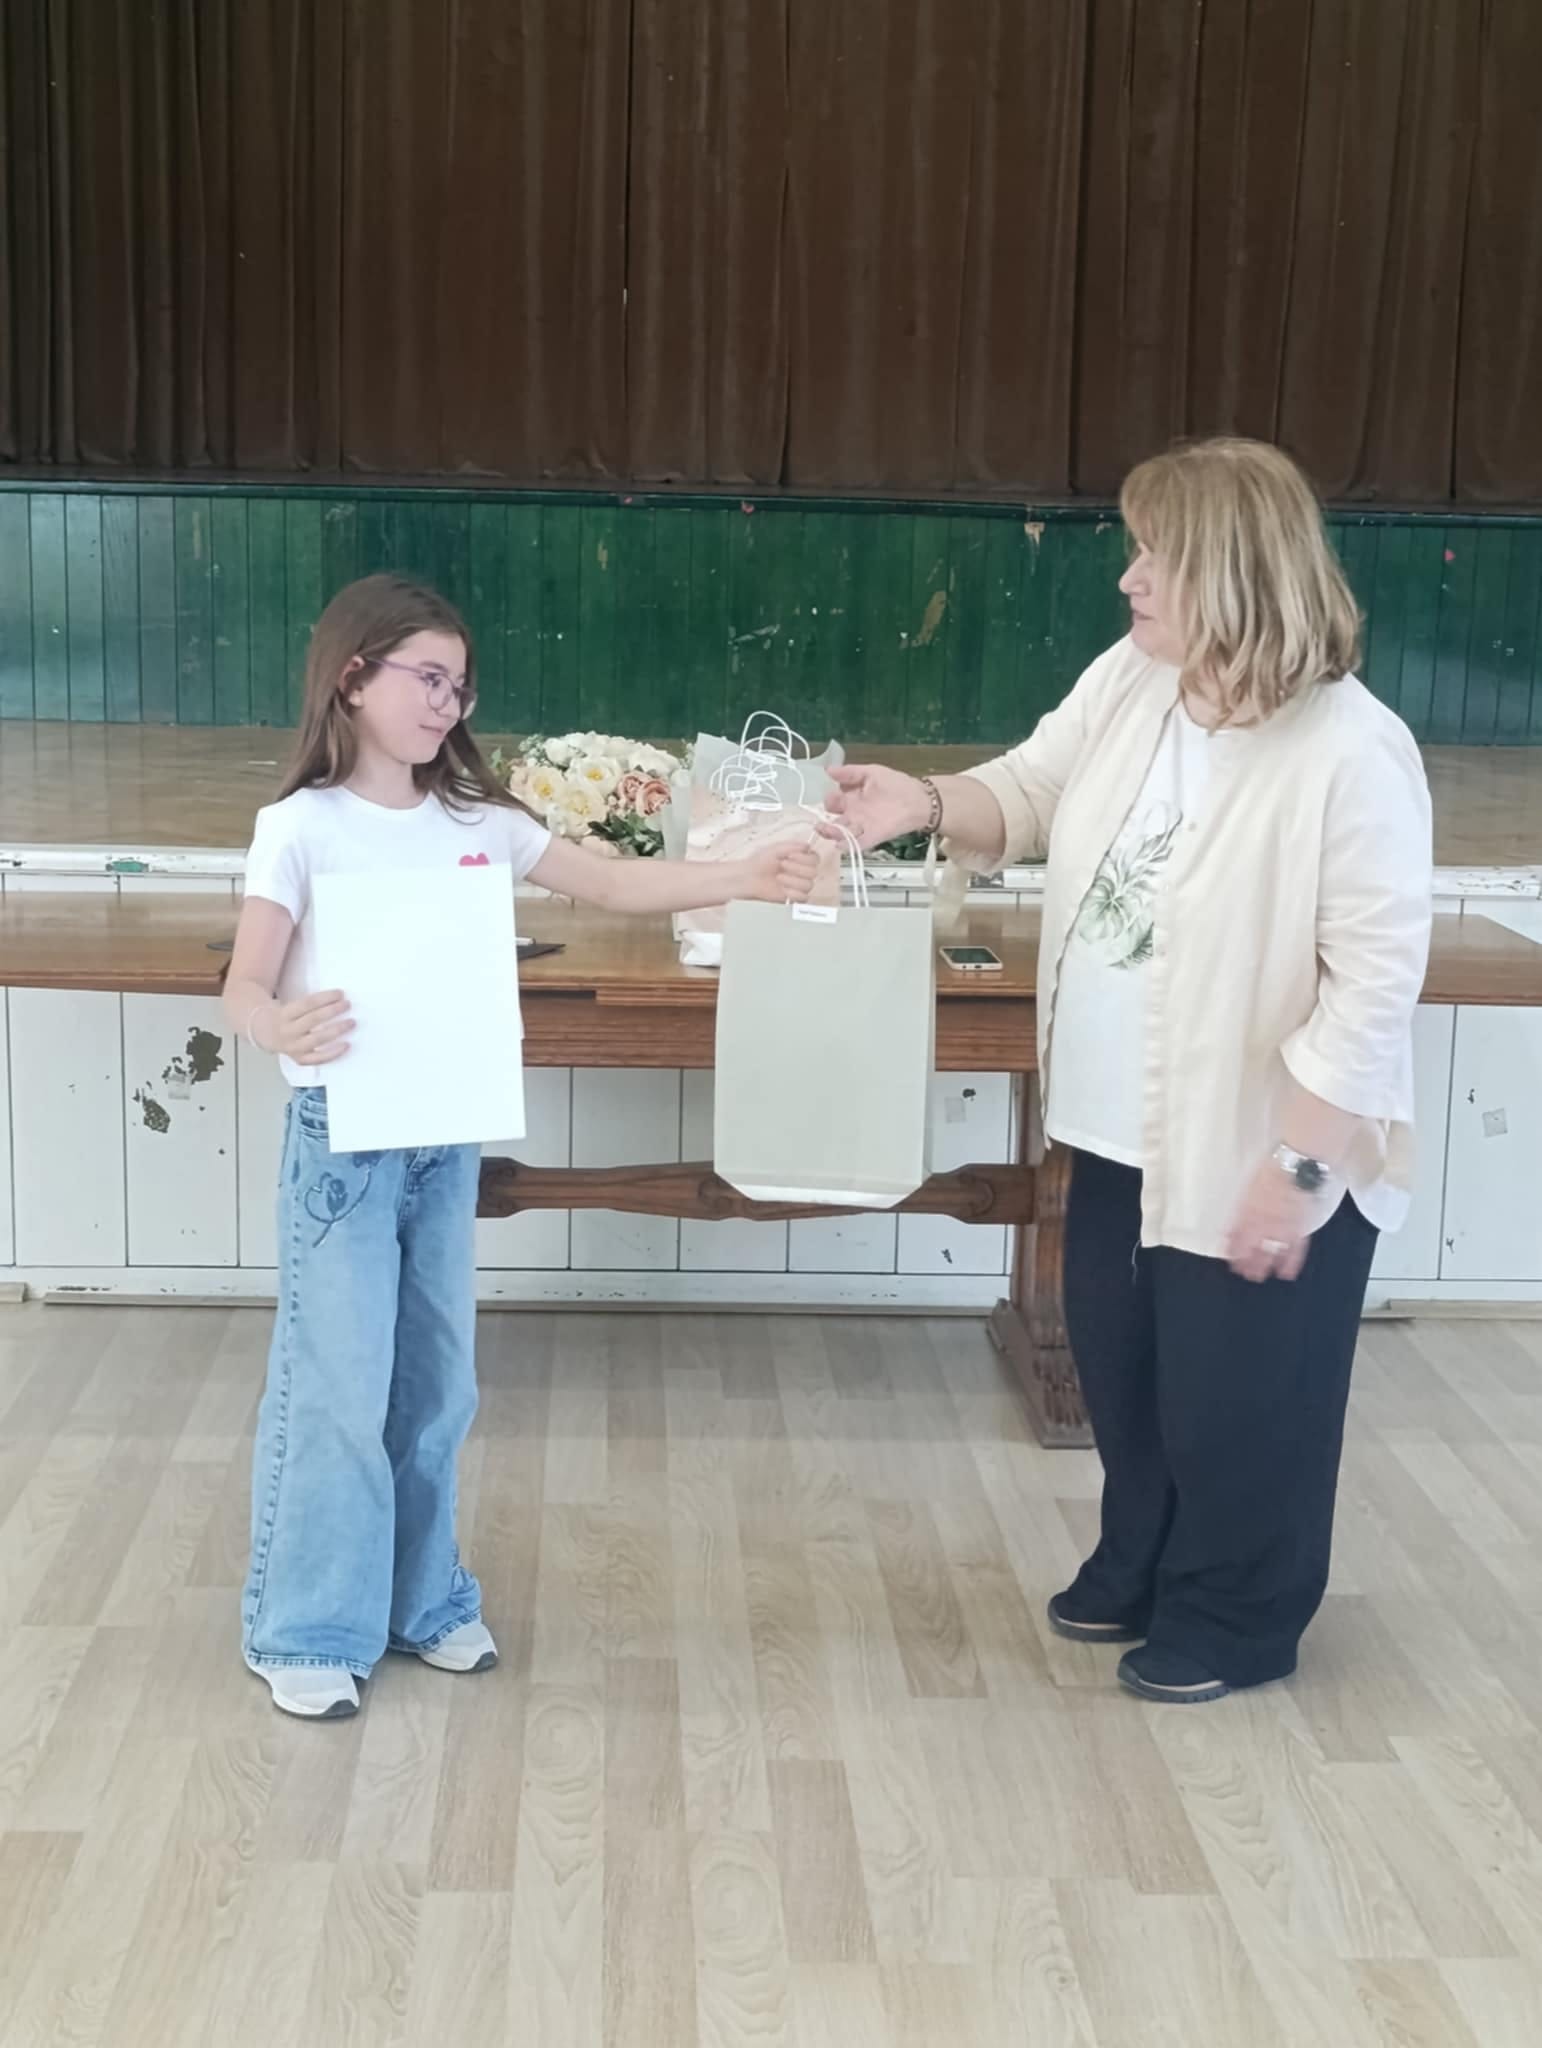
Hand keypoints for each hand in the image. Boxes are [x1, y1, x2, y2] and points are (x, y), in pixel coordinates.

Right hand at [254, 990, 353, 1065]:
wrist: (266, 1034)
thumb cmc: (286, 1017)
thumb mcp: (290, 1005)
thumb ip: (310, 1003)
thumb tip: (337, 997)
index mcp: (284, 1014)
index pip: (307, 1003)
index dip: (325, 997)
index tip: (340, 993)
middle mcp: (287, 1031)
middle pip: (313, 1019)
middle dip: (333, 1011)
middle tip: (348, 1004)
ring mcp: (293, 1047)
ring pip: (317, 1039)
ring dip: (337, 1030)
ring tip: (351, 1022)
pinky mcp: (299, 1059)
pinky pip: (318, 1059)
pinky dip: (333, 1053)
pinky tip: (346, 1045)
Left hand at [745, 840, 821, 903]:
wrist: (748, 878)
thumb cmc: (760, 862)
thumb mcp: (775, 849)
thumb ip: (792, 846)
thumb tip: (807, 845)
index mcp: (800, 859)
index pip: (815, 858)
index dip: (805, 858)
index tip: (791, 856)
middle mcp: (802, 872)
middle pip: (814, 872)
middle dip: (797, 868)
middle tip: (782, 865)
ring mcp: (799, 886)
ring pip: (809, 885)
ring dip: (793, 880)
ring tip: (779, 877)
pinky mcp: (794, 898)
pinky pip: (803, 898)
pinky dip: (793, 893)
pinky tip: (783, 889)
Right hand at [822, 764, 930, 850]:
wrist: (919, 799)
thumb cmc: (896, 784)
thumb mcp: (872, 773)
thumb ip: (850, 773)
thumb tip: (828, 770)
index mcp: (851, 797)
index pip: (832, 801)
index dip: (828, 800)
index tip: (830, 798)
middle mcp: (854, 813)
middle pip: (832, 820)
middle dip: (824, 823)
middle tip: (821, 822)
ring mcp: (863, 826)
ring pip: (842, 833)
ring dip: (832, 834)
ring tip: (827, 831)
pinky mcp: (873, 836)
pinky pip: (858, 843)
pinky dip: (849, 846)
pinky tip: (841, 845)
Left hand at [1225, 1159, 1314, 1282]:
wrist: (1298, 1164)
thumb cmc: (1275, 1167)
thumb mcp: (1251, 1183)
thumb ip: (1243, 1203)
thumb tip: (1232, 1218)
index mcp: (1248, 1209)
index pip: (1235, 1233)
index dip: (1230, 1246)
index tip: (1226, 1254)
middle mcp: (1263, 1221)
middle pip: (1250, 1246)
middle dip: (1244, 1261)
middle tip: (1241, 1272)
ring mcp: (1282, 1227)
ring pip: (1270, 1252)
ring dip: (1262, 1265)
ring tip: (1257, 1277)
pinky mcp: (1300, 1227)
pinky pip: (1295, 1250)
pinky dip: (1290, 1262)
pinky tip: (1286, 1273)